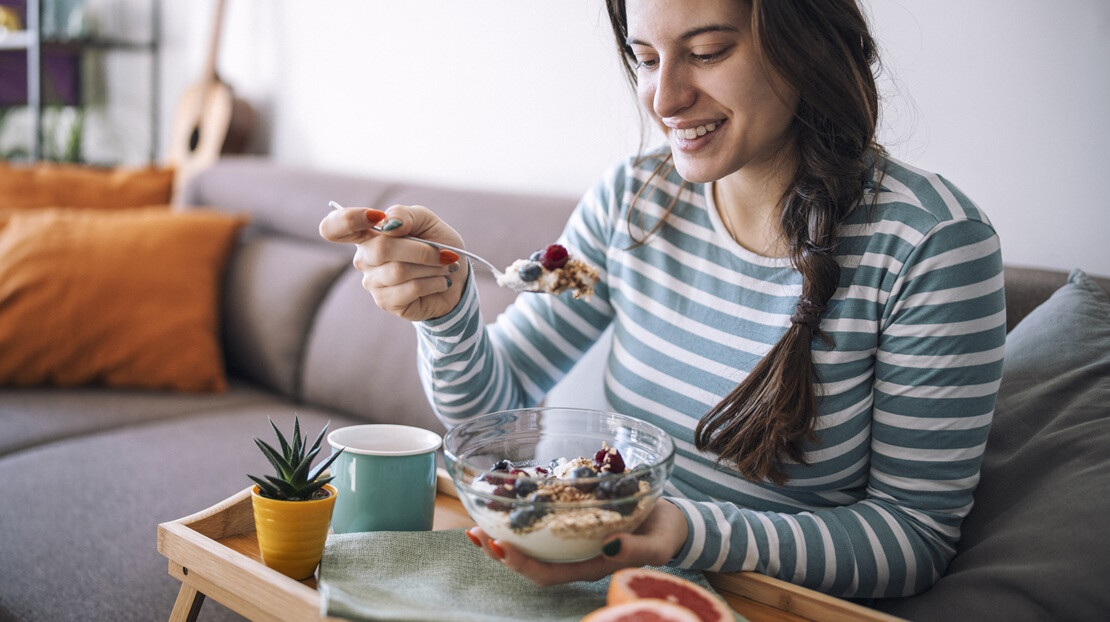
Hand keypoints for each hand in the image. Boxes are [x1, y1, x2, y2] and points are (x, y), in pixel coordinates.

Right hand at [319, 204, 468, 320]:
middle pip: (381, 248)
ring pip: (399, 270)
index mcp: (367, 233)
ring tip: (444, 267)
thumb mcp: (426, 221)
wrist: (457, 277)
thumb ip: (406, 214)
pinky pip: (410, 289)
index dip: (347, 219)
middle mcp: (364, 258)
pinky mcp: (386, 302)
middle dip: (421, 249)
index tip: (374, 216)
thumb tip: (388, 223)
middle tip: (444, 253)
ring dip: (432, 267)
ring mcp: (372, 282)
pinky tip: (440, 282)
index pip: (334, 227)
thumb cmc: (438, 245)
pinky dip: (434, 282)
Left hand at [465, 500, 687, 585]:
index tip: (497, 546)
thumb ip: (636, 549)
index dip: (520, 564)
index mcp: (589, 565)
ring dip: (503, 531)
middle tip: (474, 532)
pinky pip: (541, 518)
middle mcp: (574, 554)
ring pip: (530, 541)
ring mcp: (571, 536)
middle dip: (499, 550)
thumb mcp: (656, 545)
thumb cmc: (664, 536)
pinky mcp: (573, 515)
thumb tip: (610, 546)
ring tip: (477, 517)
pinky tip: (507, 495)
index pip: (546, 574)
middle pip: (528, 560)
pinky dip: (521, 510)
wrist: (671, 520)